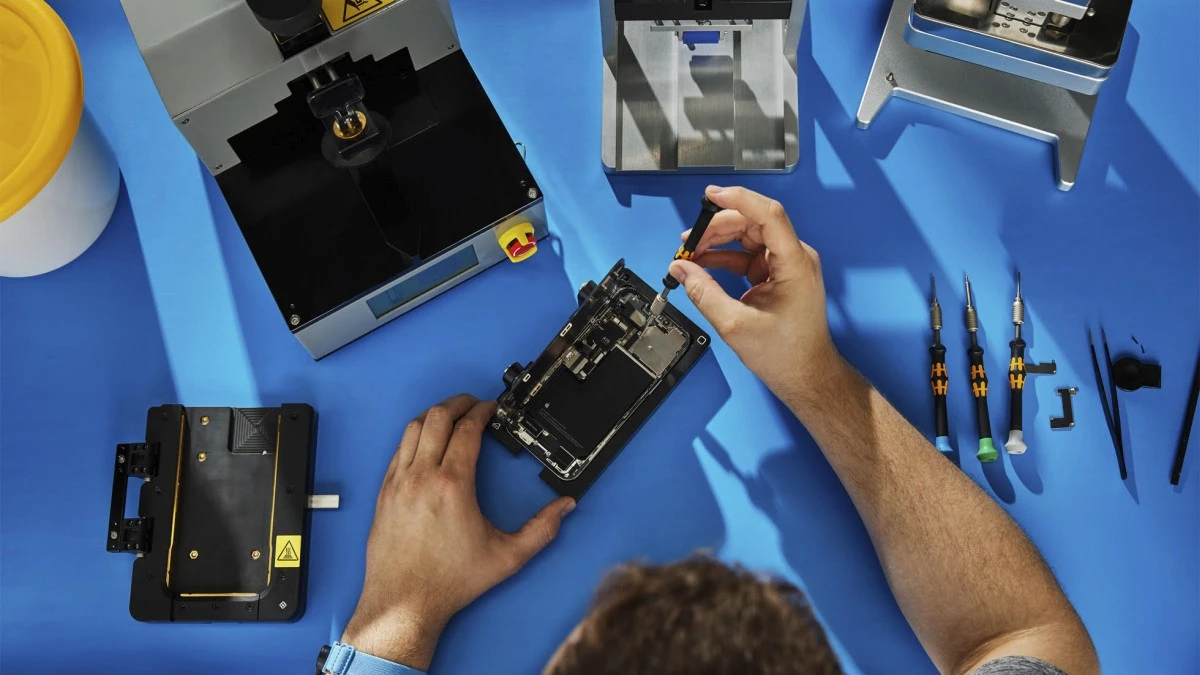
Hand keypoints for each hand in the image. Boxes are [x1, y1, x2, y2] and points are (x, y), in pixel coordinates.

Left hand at [341, 394, 575, 669]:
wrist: (404, 603)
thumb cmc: (451, 582)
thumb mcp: (507, 557)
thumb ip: (541, 530)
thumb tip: (565, 508)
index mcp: (453, 484)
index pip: (467, 430)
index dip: (482, 412)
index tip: (491, 409)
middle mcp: (422, 476)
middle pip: (436, 418)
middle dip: (458, 403)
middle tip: (473, 404)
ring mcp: (398, 483)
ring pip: (412, 428)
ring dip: (433, 415)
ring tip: (450, 415)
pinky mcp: (384, 493)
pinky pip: (397, 450)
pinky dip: (414, 437)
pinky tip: (425, 443)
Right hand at [670, 185, 841, 412]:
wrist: (806, 376)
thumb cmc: (784, 354)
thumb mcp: (735, 324)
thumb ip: (703, 292)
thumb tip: (680, 269)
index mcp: (794, 263)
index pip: (768, 214)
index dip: (739, 199)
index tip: (710, 195)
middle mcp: (794, 257)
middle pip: (753, 223)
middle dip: (717, 228)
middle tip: (687, 241)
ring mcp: (787, 265)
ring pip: (749, 237)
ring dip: (718, 242)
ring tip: (689, 253)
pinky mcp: (778, 275)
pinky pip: (748, 256)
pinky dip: (725, 258)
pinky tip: (702, 265)